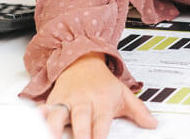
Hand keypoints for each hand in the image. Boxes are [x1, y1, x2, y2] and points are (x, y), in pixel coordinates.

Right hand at [42, 52, 156, 138]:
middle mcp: (83, 101)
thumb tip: (153, 124)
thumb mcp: (123, 94)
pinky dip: (40, 115)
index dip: (99, 137)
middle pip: (80, 120)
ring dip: (54, 127)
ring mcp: (67, 100)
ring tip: (52, 136)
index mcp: (102, 101)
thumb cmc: (102, 82)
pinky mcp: (53, 100)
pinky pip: (44, 108)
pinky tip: (36, 121)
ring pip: (58, 115)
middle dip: (80, 135)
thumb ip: (139, 111)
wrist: (82, 59)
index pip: (101, 123)